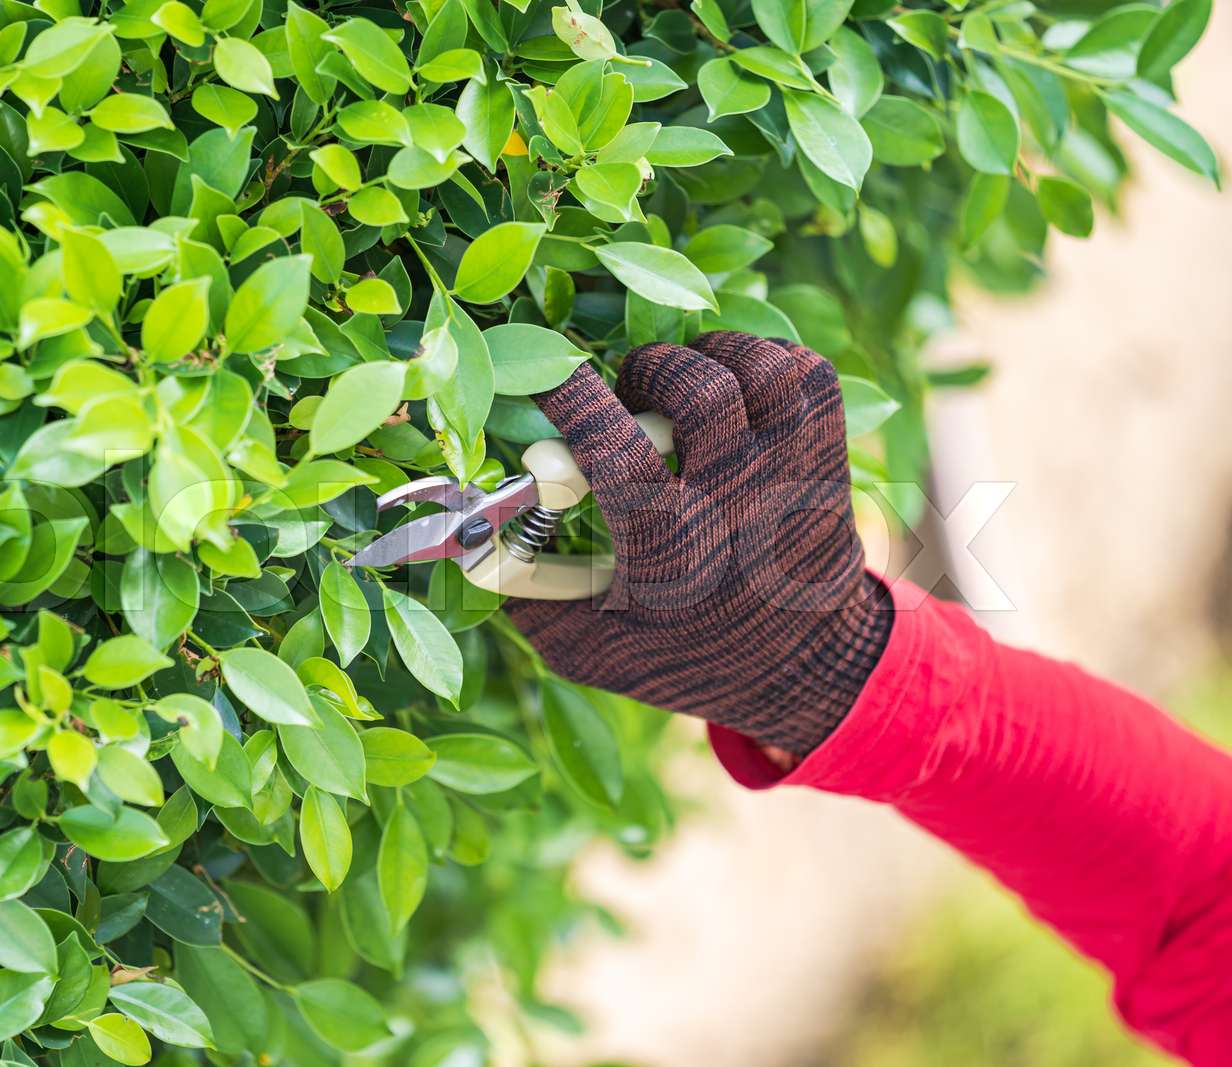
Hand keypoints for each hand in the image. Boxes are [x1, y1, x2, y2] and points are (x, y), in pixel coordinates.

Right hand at [506, 333, 890, 755]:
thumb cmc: (681, 655)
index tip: (546, 376)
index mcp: (668, 545)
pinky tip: (737, 392)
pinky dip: (766, 362)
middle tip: (631, 397)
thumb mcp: (587, 646)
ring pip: (754, 365)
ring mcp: (792, 469)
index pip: (611, 442)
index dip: (569, 393)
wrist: (804, 670)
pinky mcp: (828, 452)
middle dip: (647, 372)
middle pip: (695, 386)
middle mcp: (735, 497)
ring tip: (682, 388)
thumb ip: (521, 592)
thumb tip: (463, 533)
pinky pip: (802, 368)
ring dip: (706, 359)